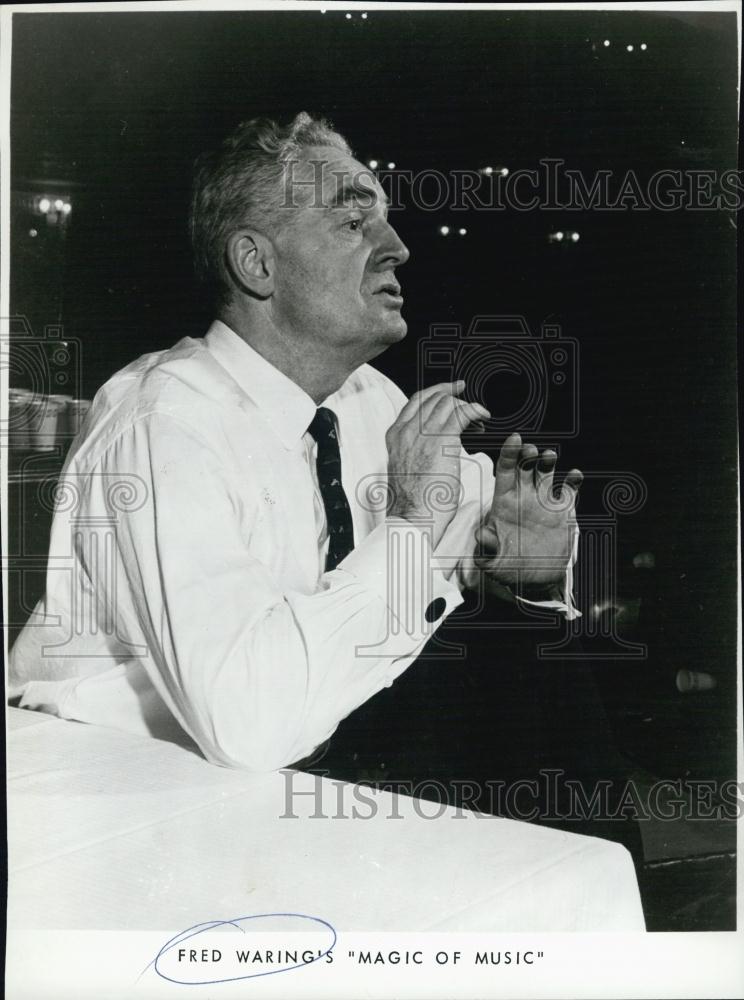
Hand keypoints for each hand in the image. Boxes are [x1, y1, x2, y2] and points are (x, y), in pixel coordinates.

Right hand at [386, 381, 489, 547]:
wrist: (413, 517)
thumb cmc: (411, 502)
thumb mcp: (404, 468)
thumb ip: (412, 451)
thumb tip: (427, 447)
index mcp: (395, 436)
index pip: (416, 401)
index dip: (437, 391)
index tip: (452, 390)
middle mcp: (406, 430)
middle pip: (433, 399)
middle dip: (455, 398)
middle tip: (472, 405)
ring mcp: (423, 434)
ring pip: (448, 404)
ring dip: (467, 407)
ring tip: (479, 420)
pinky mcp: (442, 442)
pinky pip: (461, 413)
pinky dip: (475, 410)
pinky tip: (483, 417)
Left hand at [475, 432, 581, 586]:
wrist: (535, 581)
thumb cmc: (509, 569)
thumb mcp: (493, 562)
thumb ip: (487, 548)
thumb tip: (480, 535)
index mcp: (504, 503)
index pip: (505, 471)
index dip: (509, 454)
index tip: (515, 439)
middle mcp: (524, 497)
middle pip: (525, 467)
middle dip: (527, 455)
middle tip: (530, 450)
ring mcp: (544, 502)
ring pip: (546, 473)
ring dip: (548, 461)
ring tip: (549, 456)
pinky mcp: (563, 512)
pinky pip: (570, 491)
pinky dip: (573, 481)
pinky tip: (574, 476)